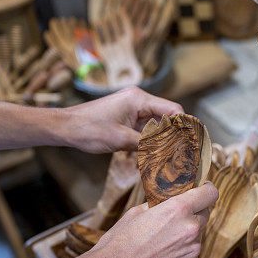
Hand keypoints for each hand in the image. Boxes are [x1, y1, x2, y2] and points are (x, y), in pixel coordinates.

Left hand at [62, 86, 183, 153]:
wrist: (65, 127)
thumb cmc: (88, 129)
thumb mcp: (121, 139)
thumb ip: (148, 144)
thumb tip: (171, 152)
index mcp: (139, 99)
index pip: (174, 110)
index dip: (185, 127)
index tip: (192, 144)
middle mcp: (139, 100)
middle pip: (168, 117)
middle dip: (176, 136)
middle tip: (183, 155)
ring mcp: (133, 109)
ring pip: (158, 125)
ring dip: (163, 140)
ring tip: (169, 158)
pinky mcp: (127, 118)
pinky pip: (147, 129)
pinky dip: (151, 141)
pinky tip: (152, 155)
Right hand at [82, 183, 217, 257]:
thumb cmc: (120, 241)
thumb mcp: (137, 212)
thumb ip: (160, 205)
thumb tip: (168, 201)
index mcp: (178, 209)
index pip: (210, 193)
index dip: (207, 189)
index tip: (202, 189)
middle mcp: (190, 228)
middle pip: (205, 213)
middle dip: (193, 212)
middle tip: (175, 217)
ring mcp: (192, 249)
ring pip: (198, 234)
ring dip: (186, 233)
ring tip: (162, 240)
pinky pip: (191, 252)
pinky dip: (182, 250)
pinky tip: (163, 254)